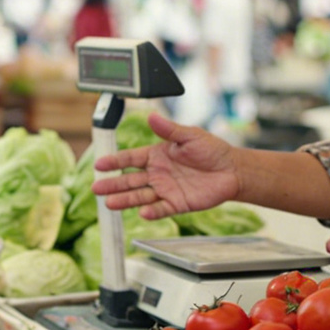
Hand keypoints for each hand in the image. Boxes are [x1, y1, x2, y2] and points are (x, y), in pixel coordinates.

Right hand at [91, 113, 239, 218]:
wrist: (232, 170)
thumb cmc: (212, 150)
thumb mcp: (190, 135)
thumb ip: (169, 129)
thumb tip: (151, 116)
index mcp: (157, 155)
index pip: (130, 159)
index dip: (115, 162)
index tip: (100, 164)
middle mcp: (158, 174)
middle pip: (130, 180)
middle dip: (113, 184)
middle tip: (96, 188)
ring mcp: (166, 190)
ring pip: (141, 196)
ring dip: (125, 200)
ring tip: (110, 203)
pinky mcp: (178, 204)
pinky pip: (162, 209)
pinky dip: (152, 212)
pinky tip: (142, 213)